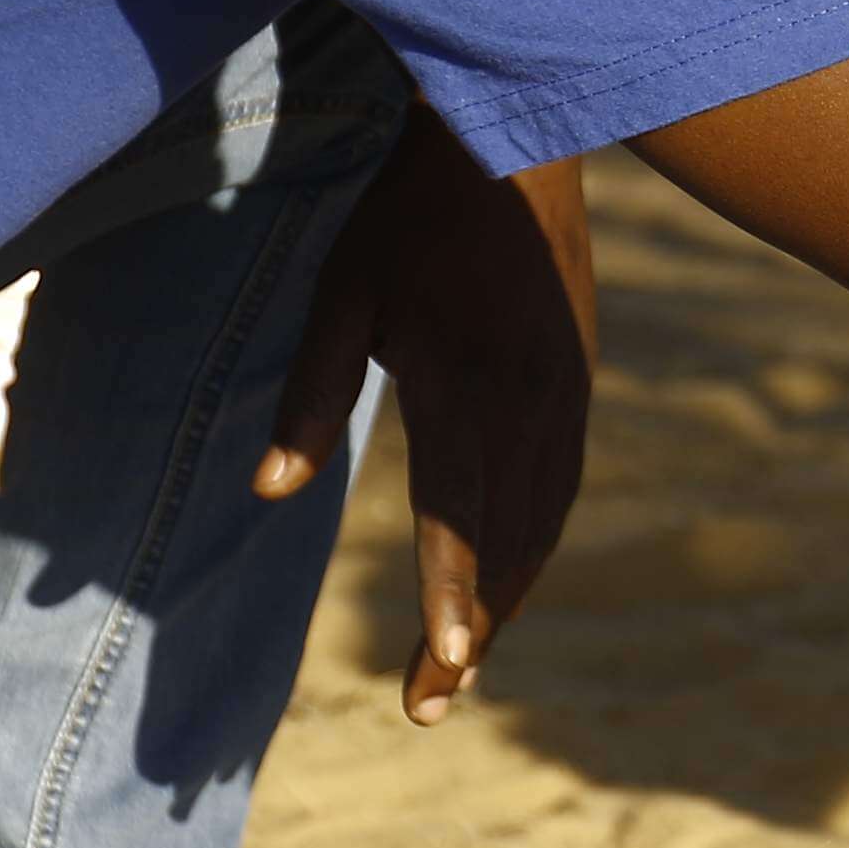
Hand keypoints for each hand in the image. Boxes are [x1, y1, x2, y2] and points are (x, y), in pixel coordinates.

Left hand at [256, 113, 596, 725]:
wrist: (511, 143)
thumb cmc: (407, 219)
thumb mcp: (344, 296)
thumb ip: (311, 394)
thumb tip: (268, 488)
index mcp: (465, 383)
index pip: (458, 513)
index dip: (449, 597)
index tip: (442, 669)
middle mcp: (529, 400)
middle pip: (506, 541)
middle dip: (472, 629)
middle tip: (430, 703)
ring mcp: (566, 394)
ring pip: (542, 522)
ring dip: (506, 596)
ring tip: (464, 660)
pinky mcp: (580, 382)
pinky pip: (561, 485)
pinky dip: (532, 543)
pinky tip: (505, 575)